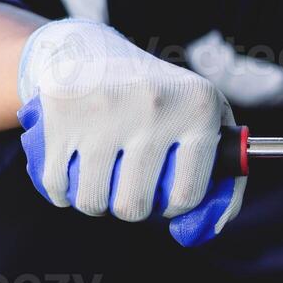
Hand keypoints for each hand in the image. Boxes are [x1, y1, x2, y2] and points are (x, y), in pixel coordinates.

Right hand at [14, 19, 244, 245]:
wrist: (91, 52)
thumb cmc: (159, 100)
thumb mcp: (204, 122)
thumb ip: (225, 179)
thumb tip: (205, 229)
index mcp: (198, 107)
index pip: (187, 195)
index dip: (174, 206)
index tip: (167, 195)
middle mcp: (154, 104)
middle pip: (134, 205)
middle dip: (132, 209)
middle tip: (131, 187)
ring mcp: (103, 107)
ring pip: (92, 201)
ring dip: (96, 202)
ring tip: (105, 179)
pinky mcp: (60, 112)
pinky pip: (57, 186)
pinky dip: (64, 192)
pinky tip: (75, 172)